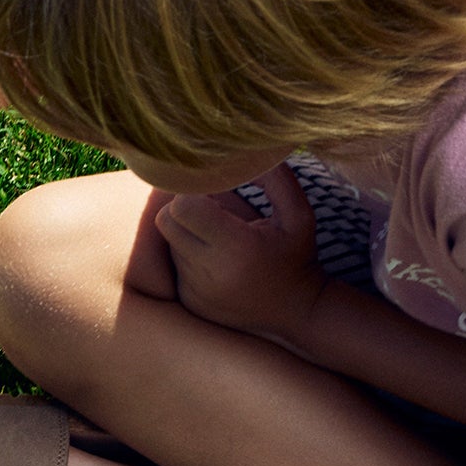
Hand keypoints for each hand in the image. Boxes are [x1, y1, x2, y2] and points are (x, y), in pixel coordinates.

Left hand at [152, 162, 326, 343]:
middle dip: (183, 207)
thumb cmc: (296, 255)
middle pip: (167, 221)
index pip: (184, 206)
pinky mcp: (188, 302)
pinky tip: (216, 259)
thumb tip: (243, 151)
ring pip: (170, 242)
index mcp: (238, 248)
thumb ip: (276, 178)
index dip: (193, 192)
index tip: (214, 191)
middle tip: (211, 208)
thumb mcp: (298, 214)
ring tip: (218, 236)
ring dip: (187, 231)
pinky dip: (188, 255)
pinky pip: (173, 265)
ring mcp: (196, 291)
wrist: (298, 314)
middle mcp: (211, 273)